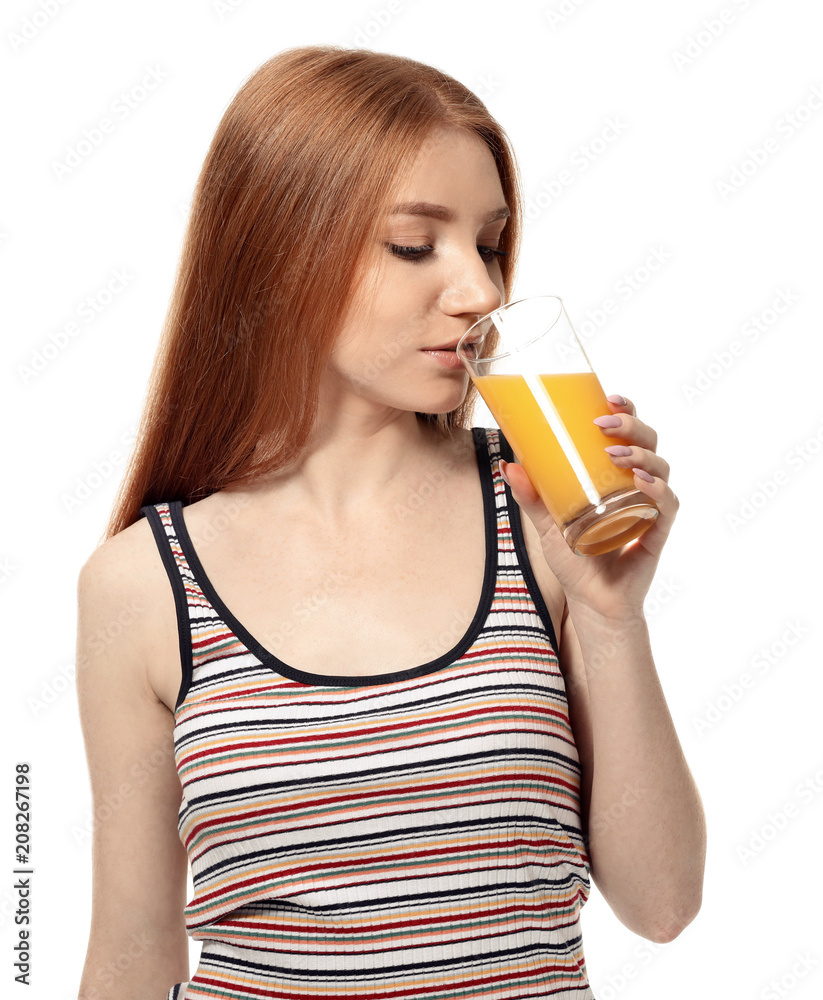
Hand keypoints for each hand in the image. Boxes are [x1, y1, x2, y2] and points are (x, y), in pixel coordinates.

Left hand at [499, 394, 677, 620]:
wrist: (591, 602)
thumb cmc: (575, 558)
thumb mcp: (546, 524)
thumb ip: (531, 496)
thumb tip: (508, 465)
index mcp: (615, 474)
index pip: (628, 433)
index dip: (626, 410)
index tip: (608, 398)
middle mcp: (638, 485)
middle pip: (648, 442)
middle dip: (632, 426)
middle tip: (605, 424)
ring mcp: (651, 507)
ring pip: (660, 468)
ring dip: (641, 455)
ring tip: (617, 455)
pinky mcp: (658, 532)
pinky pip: (668, 506)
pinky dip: (658, 491)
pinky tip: (642, 484)